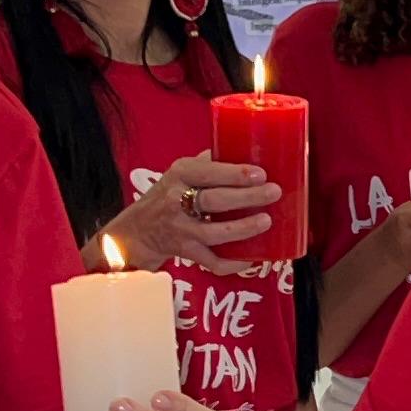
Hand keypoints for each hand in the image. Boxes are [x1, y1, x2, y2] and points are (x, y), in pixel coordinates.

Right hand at [101, 156, 280, 271]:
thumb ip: (209, 163)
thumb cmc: (167, 194)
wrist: (138, 230)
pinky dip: (232, 263)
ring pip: (214, 233)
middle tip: (273, 193)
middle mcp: (176, 201)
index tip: (260, 174)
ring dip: (243, 228)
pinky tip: (251, 259)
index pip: (208, 172)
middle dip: (247, 197)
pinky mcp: (185, 252)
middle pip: (214, 201)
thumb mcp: (181, 171)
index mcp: (179, 174)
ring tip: (266, 221)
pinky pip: (211, 261)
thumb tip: (246, 147)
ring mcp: (180, 229)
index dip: (235, 174)